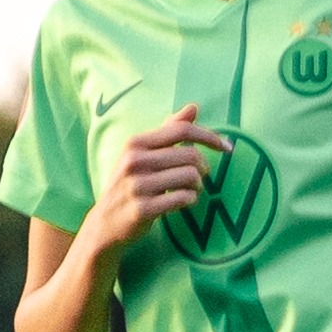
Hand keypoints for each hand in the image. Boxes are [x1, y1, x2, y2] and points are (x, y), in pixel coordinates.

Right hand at [84, 105, 225, 251]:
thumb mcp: (140, 155)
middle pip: (191, 155)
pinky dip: (190, 200)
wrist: (104, 224)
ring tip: (188, 190)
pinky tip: (182, 202)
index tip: (227, 147)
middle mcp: (133, 162)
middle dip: (203, 168)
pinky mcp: (142, 209)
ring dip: (197, 186)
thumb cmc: (128, 185)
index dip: (209, 136)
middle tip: (198, 177)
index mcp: (135, 144)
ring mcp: (136, 186)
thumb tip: (193, 107)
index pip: (181, 130)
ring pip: (191, 176)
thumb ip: (167, 131)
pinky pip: (184, 198)